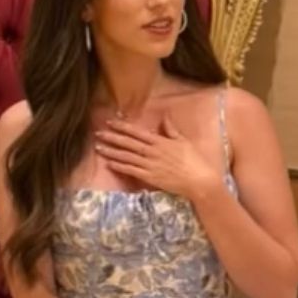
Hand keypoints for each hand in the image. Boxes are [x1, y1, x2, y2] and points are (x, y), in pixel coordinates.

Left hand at [96, 114, 216, 201]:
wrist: (199, 180)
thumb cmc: (194, 160)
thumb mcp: (183, 141)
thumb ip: (171, 129)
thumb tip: (164, 116)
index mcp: (160, 142)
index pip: (137, 132)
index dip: (123, 127)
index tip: (110, 122)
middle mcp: (152, 152)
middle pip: (128, 143)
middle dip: (112, 137)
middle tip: (98, 133)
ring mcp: (150, 165)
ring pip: (126, 156)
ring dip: (111, 151)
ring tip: (98, 147)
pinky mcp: (150, 177)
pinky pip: (131, 171)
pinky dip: (119, 166)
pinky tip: (109, 163)